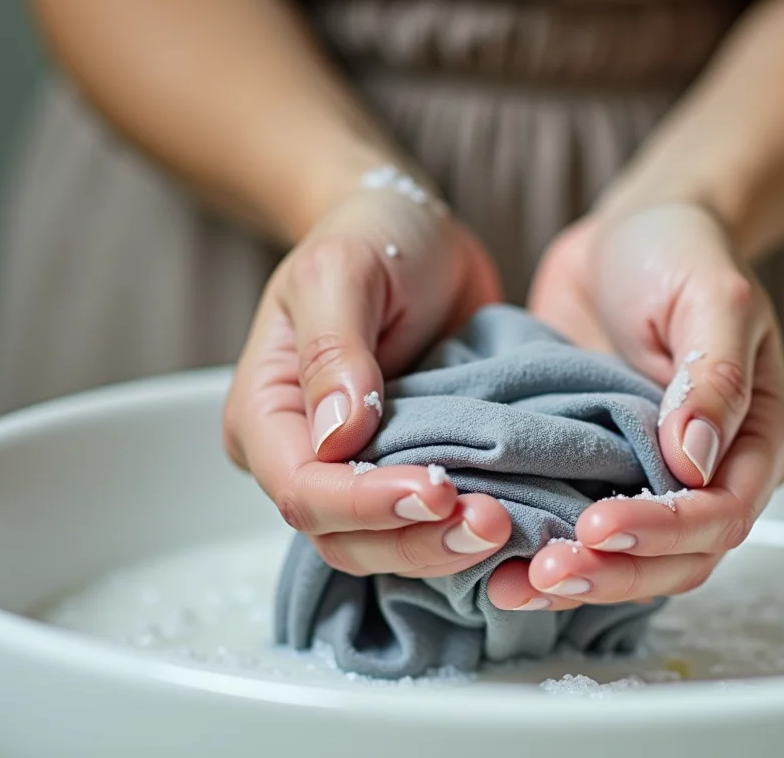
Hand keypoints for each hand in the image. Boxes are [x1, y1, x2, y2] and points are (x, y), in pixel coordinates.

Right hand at [224, 187, 512, 577]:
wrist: (419, 233)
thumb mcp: (344, 270)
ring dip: (445, 549)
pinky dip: (466, 535)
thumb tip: (336, 435)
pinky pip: (431, 526)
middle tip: (490, 523)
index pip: (302, 489)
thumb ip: (335, 349)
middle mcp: (305, 456)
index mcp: (267, 414)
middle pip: (343, 537)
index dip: (366, 504)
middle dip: (414, 541)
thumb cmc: (371, 236)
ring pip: (389, 548)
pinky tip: (515, 529)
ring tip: (505, 527)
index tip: (437, 490)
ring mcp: (360, 471)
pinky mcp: (413, 471)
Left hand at [487, 203, 783, 610]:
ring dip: (581, 578)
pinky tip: (503, 562)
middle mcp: (715, 471)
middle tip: (548, 572)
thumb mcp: (709, 297)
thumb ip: (713, 375)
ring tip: (515, 586)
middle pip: (682, 557)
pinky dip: (548, 549)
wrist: (623, 234)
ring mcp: (654, 477)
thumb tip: (695, 458)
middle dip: (617, 573)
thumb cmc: (679, 251)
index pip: (724, 512)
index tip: (599, 526)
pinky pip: (583, 528)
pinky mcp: (600, 472)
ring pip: (633, 559)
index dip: (665, 531)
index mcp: (759, 437)